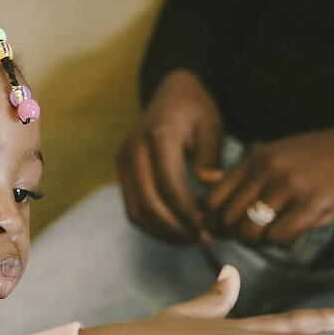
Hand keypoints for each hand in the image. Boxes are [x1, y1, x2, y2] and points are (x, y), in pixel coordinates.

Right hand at [116, 70, 223, 244]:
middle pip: (148, 203)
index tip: (209, 228)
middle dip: (176, 228)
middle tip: (202, 239)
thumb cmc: (195, 111)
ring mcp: (124, 163)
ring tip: (191, 239)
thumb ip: (209, 155)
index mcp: (159, 135)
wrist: (169, 95)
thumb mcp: (210, 125)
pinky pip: (133, 210)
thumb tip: (209, 185)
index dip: (188, 212)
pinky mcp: (122, 174)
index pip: (169, 184)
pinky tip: (176, 231)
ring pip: (137, 212)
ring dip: (163, 232)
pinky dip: (153, 226)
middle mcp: (134, 150)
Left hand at [204, 123, 333, 247]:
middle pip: (226, 220)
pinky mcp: (313, 204)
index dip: (212, 222)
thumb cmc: (326, 156)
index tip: (225, 231)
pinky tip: (294, 236)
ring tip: (274, 236)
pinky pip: (280, 238)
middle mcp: (267, 170)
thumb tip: (211, 190)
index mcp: (256, 159)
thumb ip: (248, 174)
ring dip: (258, 243)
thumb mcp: (281, 153)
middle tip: (252, 237)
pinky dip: (282, 244)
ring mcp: (289, 187)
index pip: (212, 199)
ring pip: (250, 233)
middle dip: (234, 236)